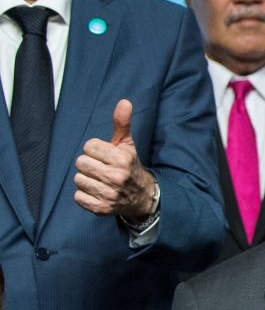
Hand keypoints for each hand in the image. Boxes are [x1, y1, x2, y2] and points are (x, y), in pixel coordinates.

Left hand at [74, 100, 156, 219]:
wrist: (142, 197)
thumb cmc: (129, 166)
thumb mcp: (127, 144)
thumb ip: (122, 123)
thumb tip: (124, 101)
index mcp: (122, 159)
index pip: (89, 146)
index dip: (95, 150)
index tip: (105, 155)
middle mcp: (116, 177)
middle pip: (81, 162)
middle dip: (89, 164)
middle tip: (101, 168)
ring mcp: (108, 194)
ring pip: (78, 179)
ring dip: (86, 179)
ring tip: (99, 180)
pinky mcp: (101, 208)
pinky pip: (78, 197)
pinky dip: (84, 195)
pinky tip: (96, 192)